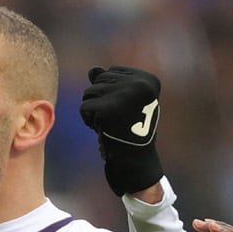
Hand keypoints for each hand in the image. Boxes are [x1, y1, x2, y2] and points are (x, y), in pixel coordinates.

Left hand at [79, 65, 163, 196]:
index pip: (113, 72)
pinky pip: (84, 107)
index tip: (126, 110)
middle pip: (100, 80)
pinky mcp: (107, 109)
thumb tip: (93, 69)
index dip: (112, 93)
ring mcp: (123, 96)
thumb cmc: (130, 131)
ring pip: (89, 92)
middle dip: (101, 101)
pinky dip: (89, 120)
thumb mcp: (125, 102)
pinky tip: (103, 130)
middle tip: (117, 120)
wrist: (135, 162)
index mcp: (149, 80)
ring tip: (110, 124)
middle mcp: (139, 84)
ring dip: (94, 111)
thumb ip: (110, 82)